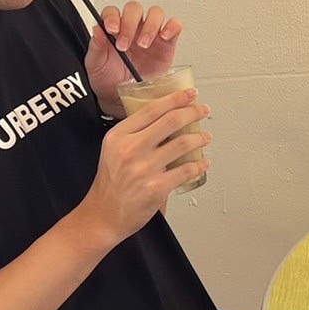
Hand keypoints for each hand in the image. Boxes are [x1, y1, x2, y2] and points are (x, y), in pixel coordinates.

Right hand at [80, 89, 210, 243]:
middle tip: (203, 110)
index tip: (189, 94)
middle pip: (171, 121)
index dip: (175, 98)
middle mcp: (130, 149)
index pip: (152, 109)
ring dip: (199, 138)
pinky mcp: (156, 188)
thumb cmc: (111, 182)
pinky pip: (185, 171)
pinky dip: (198, 165)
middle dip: (193, 112)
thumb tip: (167, 118)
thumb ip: (135, 133)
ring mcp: (144, 169)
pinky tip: (203, 162)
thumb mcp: (113, 149)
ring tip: (205, 136)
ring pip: (182, 144)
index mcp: (119, 135)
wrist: (103, 214)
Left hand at [85, 0, 183, 112]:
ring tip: (143, 45)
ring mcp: (151, 34)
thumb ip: (96, 46)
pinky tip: (164, 37)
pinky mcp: (167, 43)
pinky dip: (172, 27)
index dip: (112, 17)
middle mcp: (133, 28)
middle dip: (130, 23)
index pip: (113, 12)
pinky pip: (174, 26)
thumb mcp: (95, 65)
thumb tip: (97, 29)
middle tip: (125, 44)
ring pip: (155, 13)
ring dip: (150, 26)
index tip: (111, 29)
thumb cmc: (108, 80)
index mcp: (113, 29)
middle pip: (134, 9)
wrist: (123, 99)